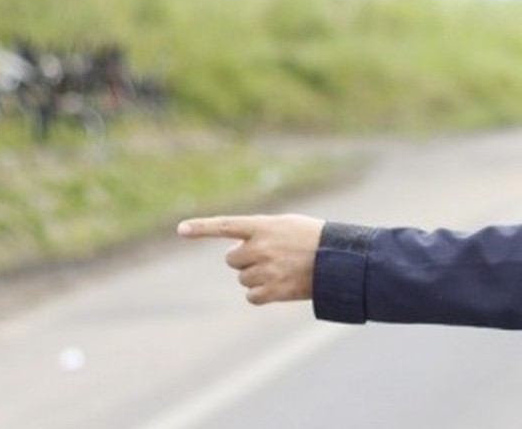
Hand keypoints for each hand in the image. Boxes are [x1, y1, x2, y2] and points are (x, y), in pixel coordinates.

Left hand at [178, 214, 324, 304]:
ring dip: (257, 276)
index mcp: (264, 226)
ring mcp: (266, 269)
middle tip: (270, 257)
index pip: (226, 225)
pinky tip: (280, 286)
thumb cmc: (314, 240)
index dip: (202, 227)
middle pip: (233, 259)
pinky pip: (251, 296)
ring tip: (282, 270)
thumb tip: (236, 253)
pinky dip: (262, 294)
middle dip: (246, 260)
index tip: (181, 229)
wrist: (341, 260)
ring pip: (243, 278)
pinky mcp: (272, 290)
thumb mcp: (287, 226)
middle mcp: (261, 247)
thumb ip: (260, 233)